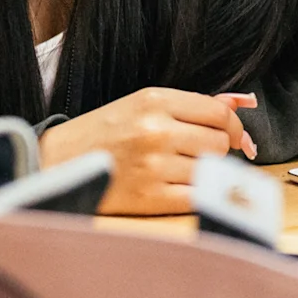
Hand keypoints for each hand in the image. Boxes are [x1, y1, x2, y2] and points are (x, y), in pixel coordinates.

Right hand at [40, 87, 254, 215]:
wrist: (57, 163)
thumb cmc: (103, 133)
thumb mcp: (142, 105)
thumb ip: (192, 105)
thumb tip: (240, 103)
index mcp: (155, 100)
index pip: (218, 113)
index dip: (234, 127)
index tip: (236, 138)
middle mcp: (156, 130)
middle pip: (218, 142)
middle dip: (218, 150)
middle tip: (204, 155)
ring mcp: (153, 165)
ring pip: (211, 169)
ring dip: (208, 173)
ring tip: (187, 171)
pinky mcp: (149, 197)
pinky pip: (197, 196)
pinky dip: (200, 195)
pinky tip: (186, 189)